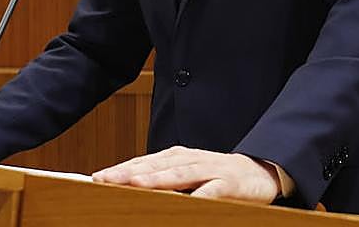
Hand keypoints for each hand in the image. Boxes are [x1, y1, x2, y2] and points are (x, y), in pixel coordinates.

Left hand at [92, 146, 280, 202]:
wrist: (260, 171)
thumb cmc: (217, 175)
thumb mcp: (188, 174)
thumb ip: (164, 179)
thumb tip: (130, 186)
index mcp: (178, 157)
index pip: (145, 162)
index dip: (122, 168)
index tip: (98, 177)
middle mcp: (191, 159)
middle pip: (156, 165)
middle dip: (130, 172)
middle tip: (105, 179)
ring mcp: (210, 169)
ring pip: (180, 173)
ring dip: (157, 178)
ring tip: (135, 183)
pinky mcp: (229, 183)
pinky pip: (212, 191)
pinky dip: (199, 195)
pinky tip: (186, 201)